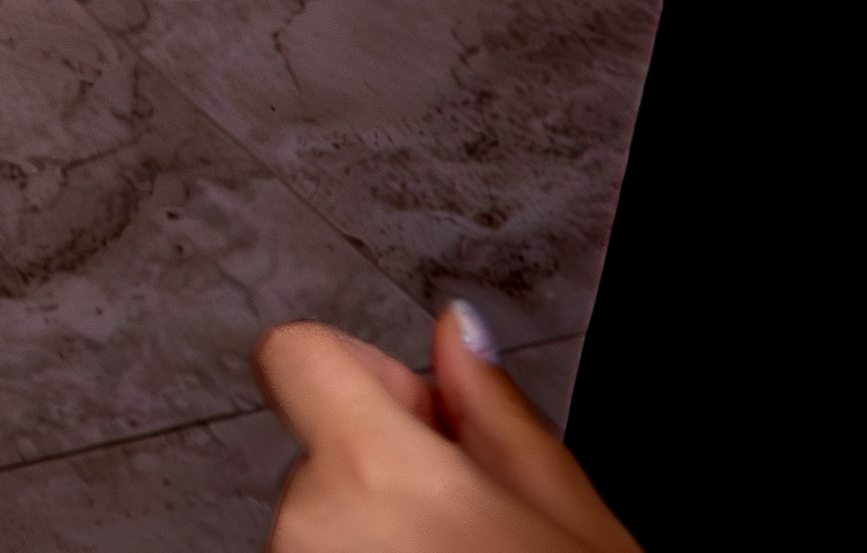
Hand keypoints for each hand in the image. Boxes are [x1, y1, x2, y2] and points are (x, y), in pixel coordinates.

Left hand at [256, 308, 639, 552]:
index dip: (361, 372)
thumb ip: (495, 414)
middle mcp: (308, 528)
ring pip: (322, 524)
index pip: (294, 355)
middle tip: (475, 531)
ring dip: (378, 540)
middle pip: (323, 452)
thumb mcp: (573, 521)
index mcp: (377, 476)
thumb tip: (456, 335)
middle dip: (390, 475)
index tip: (419, 416)